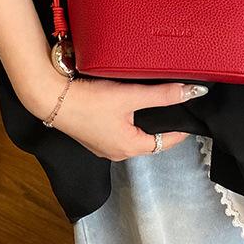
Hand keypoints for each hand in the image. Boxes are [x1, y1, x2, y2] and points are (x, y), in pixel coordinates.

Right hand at [21, 70, 208, 159]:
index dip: (179, 133)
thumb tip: (192, 92)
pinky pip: (116, 131)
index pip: (163, 144)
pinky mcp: (91, 134)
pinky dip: (127, 122)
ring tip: (155, 108)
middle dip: (161, 129)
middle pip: (147, 142)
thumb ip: (162, 95)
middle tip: (175, 113)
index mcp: (129, 147)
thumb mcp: (131, 96)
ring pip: (131, 136)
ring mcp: (101, 144)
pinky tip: (126, 107)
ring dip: (143, 125)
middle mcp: (115, 151)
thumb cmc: (90, 100)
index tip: (190, 123)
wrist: (51, 98)